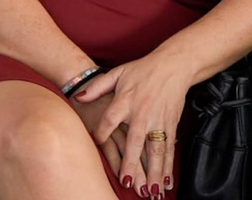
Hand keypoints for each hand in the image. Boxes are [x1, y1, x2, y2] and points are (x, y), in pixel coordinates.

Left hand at [75, 51, 194, 197]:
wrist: (173, 65)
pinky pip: (169, 150)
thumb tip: (77, 96)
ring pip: (156, 150)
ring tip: (151, 192)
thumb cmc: (143, 70)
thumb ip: (97, 87)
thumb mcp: (118, 73)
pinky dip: (168, 167)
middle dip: (133, 163)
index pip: (110, 120)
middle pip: (136, 141)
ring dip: (154, 172)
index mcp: (126, 100)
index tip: (97, 143)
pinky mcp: (171, 125)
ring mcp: (159, 121)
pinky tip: (166, 183)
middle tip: (128, 182)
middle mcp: (143, 113)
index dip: (101, 131)